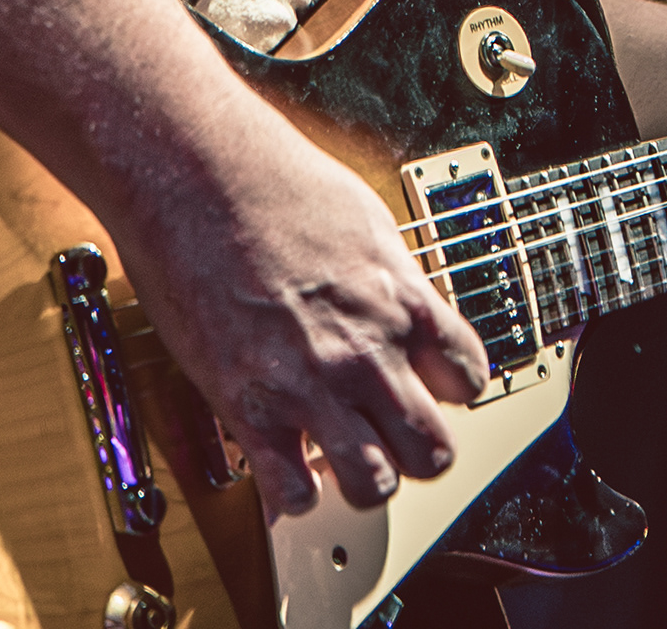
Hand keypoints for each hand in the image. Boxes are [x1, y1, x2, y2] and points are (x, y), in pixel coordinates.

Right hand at [120, 104, 491, 515]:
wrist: (198, 172)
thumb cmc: (273, 181)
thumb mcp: (366, 221)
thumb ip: (393, 280)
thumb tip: (404, 304)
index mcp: (401, 301)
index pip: (469, 380)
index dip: (451, 390)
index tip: (431, 388)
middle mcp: (365, 352)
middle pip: (431, 450)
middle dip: (418, 449)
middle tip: (394, 436)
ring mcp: (309, 387)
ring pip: (374, 485)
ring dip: (364, 479)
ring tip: (345, 459)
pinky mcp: (249, 408)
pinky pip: (290, 492)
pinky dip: (295, 493)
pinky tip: (289, 467)